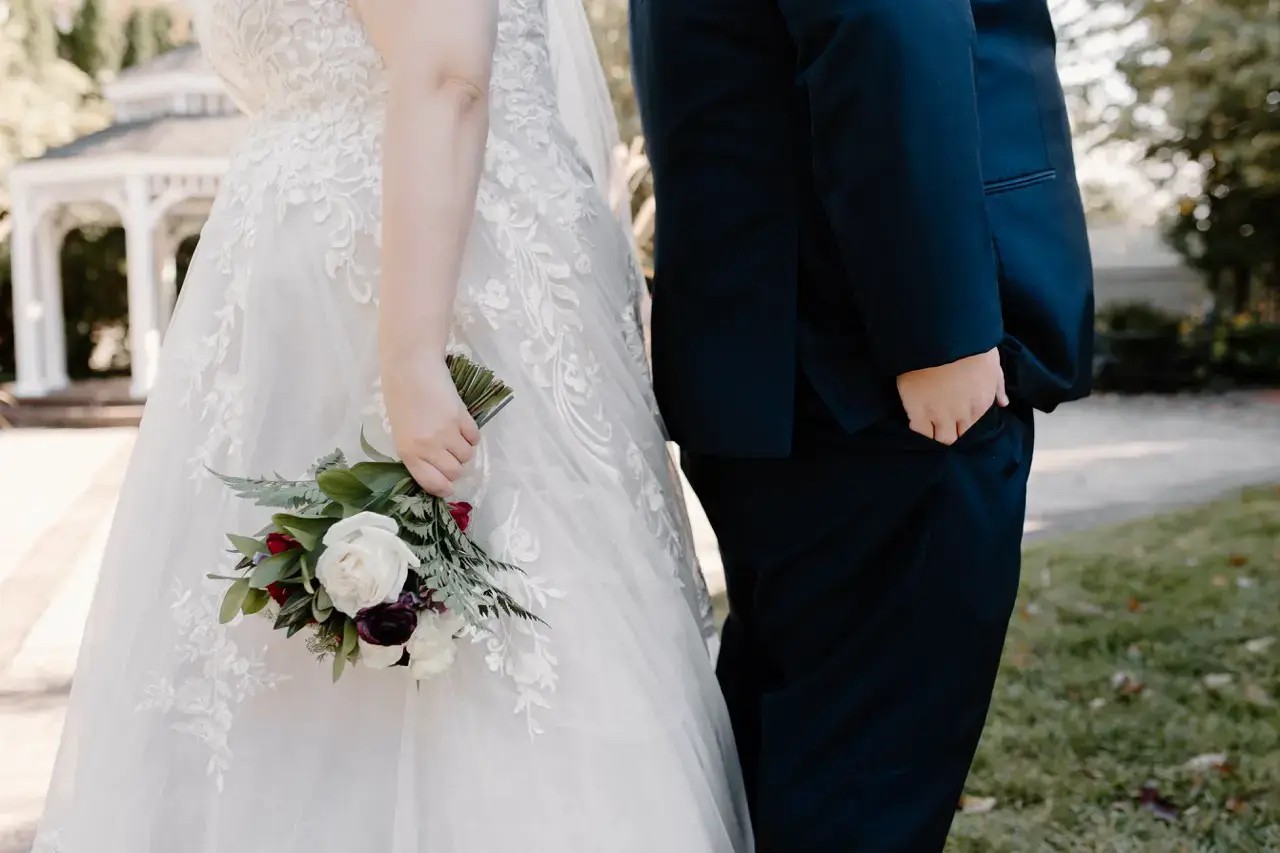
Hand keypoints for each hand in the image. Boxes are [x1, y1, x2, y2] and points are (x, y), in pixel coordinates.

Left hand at [381, 356, 479, 496]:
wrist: (410, 367)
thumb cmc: (400, 398)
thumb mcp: (401, 431)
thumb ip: (418, 452)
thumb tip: (439, 469)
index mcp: (408, 452)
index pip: (432, 483)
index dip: (444, 488)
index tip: (448, 486)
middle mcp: (427, 447)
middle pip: (455, 472)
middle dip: (456, 467)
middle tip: (451, 455)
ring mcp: (446, 432)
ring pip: (467, 456)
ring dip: (464, 449)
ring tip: (455, 435)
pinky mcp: (461, 417)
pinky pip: (475, 438)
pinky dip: (471, 435)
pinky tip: (461, 424)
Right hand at [895, 348, 1008, 445]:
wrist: (943, 335)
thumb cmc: (971, 345)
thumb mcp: (992, 363)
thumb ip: (997, 386)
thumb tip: (1003, 403)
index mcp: (981, 404)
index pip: (972, 428)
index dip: (963, 423)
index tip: (956, 416)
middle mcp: (962, 415)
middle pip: (956, 437)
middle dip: (950, 431)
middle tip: (941, 419)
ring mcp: (939, 415)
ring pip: (939, 438)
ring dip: (935, 431)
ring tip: (928, 419)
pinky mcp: (917, 410)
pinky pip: (918, 430)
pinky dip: (918, 426)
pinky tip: (916, 416)